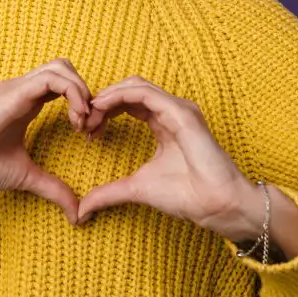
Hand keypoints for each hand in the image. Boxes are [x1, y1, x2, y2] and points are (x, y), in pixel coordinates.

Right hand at [0, 58, 91, 224]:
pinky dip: (73, 94)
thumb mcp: (26, 177)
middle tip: (88, 126)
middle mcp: (21, 90)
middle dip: (86, 92)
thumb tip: (77, 214)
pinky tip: (74, 121)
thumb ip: (53, 188)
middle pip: (64, 69)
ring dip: (82, 92)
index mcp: (25, 103)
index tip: (87, 134)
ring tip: (81, 123)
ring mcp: (16, 88)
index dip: (82, 104)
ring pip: (60, 67)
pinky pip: (52, 79)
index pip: (62, 85)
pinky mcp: (13, 93)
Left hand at [76, 75, 256, 236]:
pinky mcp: (181, 112)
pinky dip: (120, 95)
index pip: (127, 103)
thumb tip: (81, 210)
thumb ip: (109, 193)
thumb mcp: (136, 189)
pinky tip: (102, 106)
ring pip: (135, 86)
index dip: (103, 111)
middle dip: (102, 102)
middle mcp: (171, 111)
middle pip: (128, 90)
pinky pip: (145, 93)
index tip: (86, 130)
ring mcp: (178, 109)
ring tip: (90, 115)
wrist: (216, 206)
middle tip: (84, 122)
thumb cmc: (187, 195)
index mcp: (163, 122)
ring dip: (108, 97)